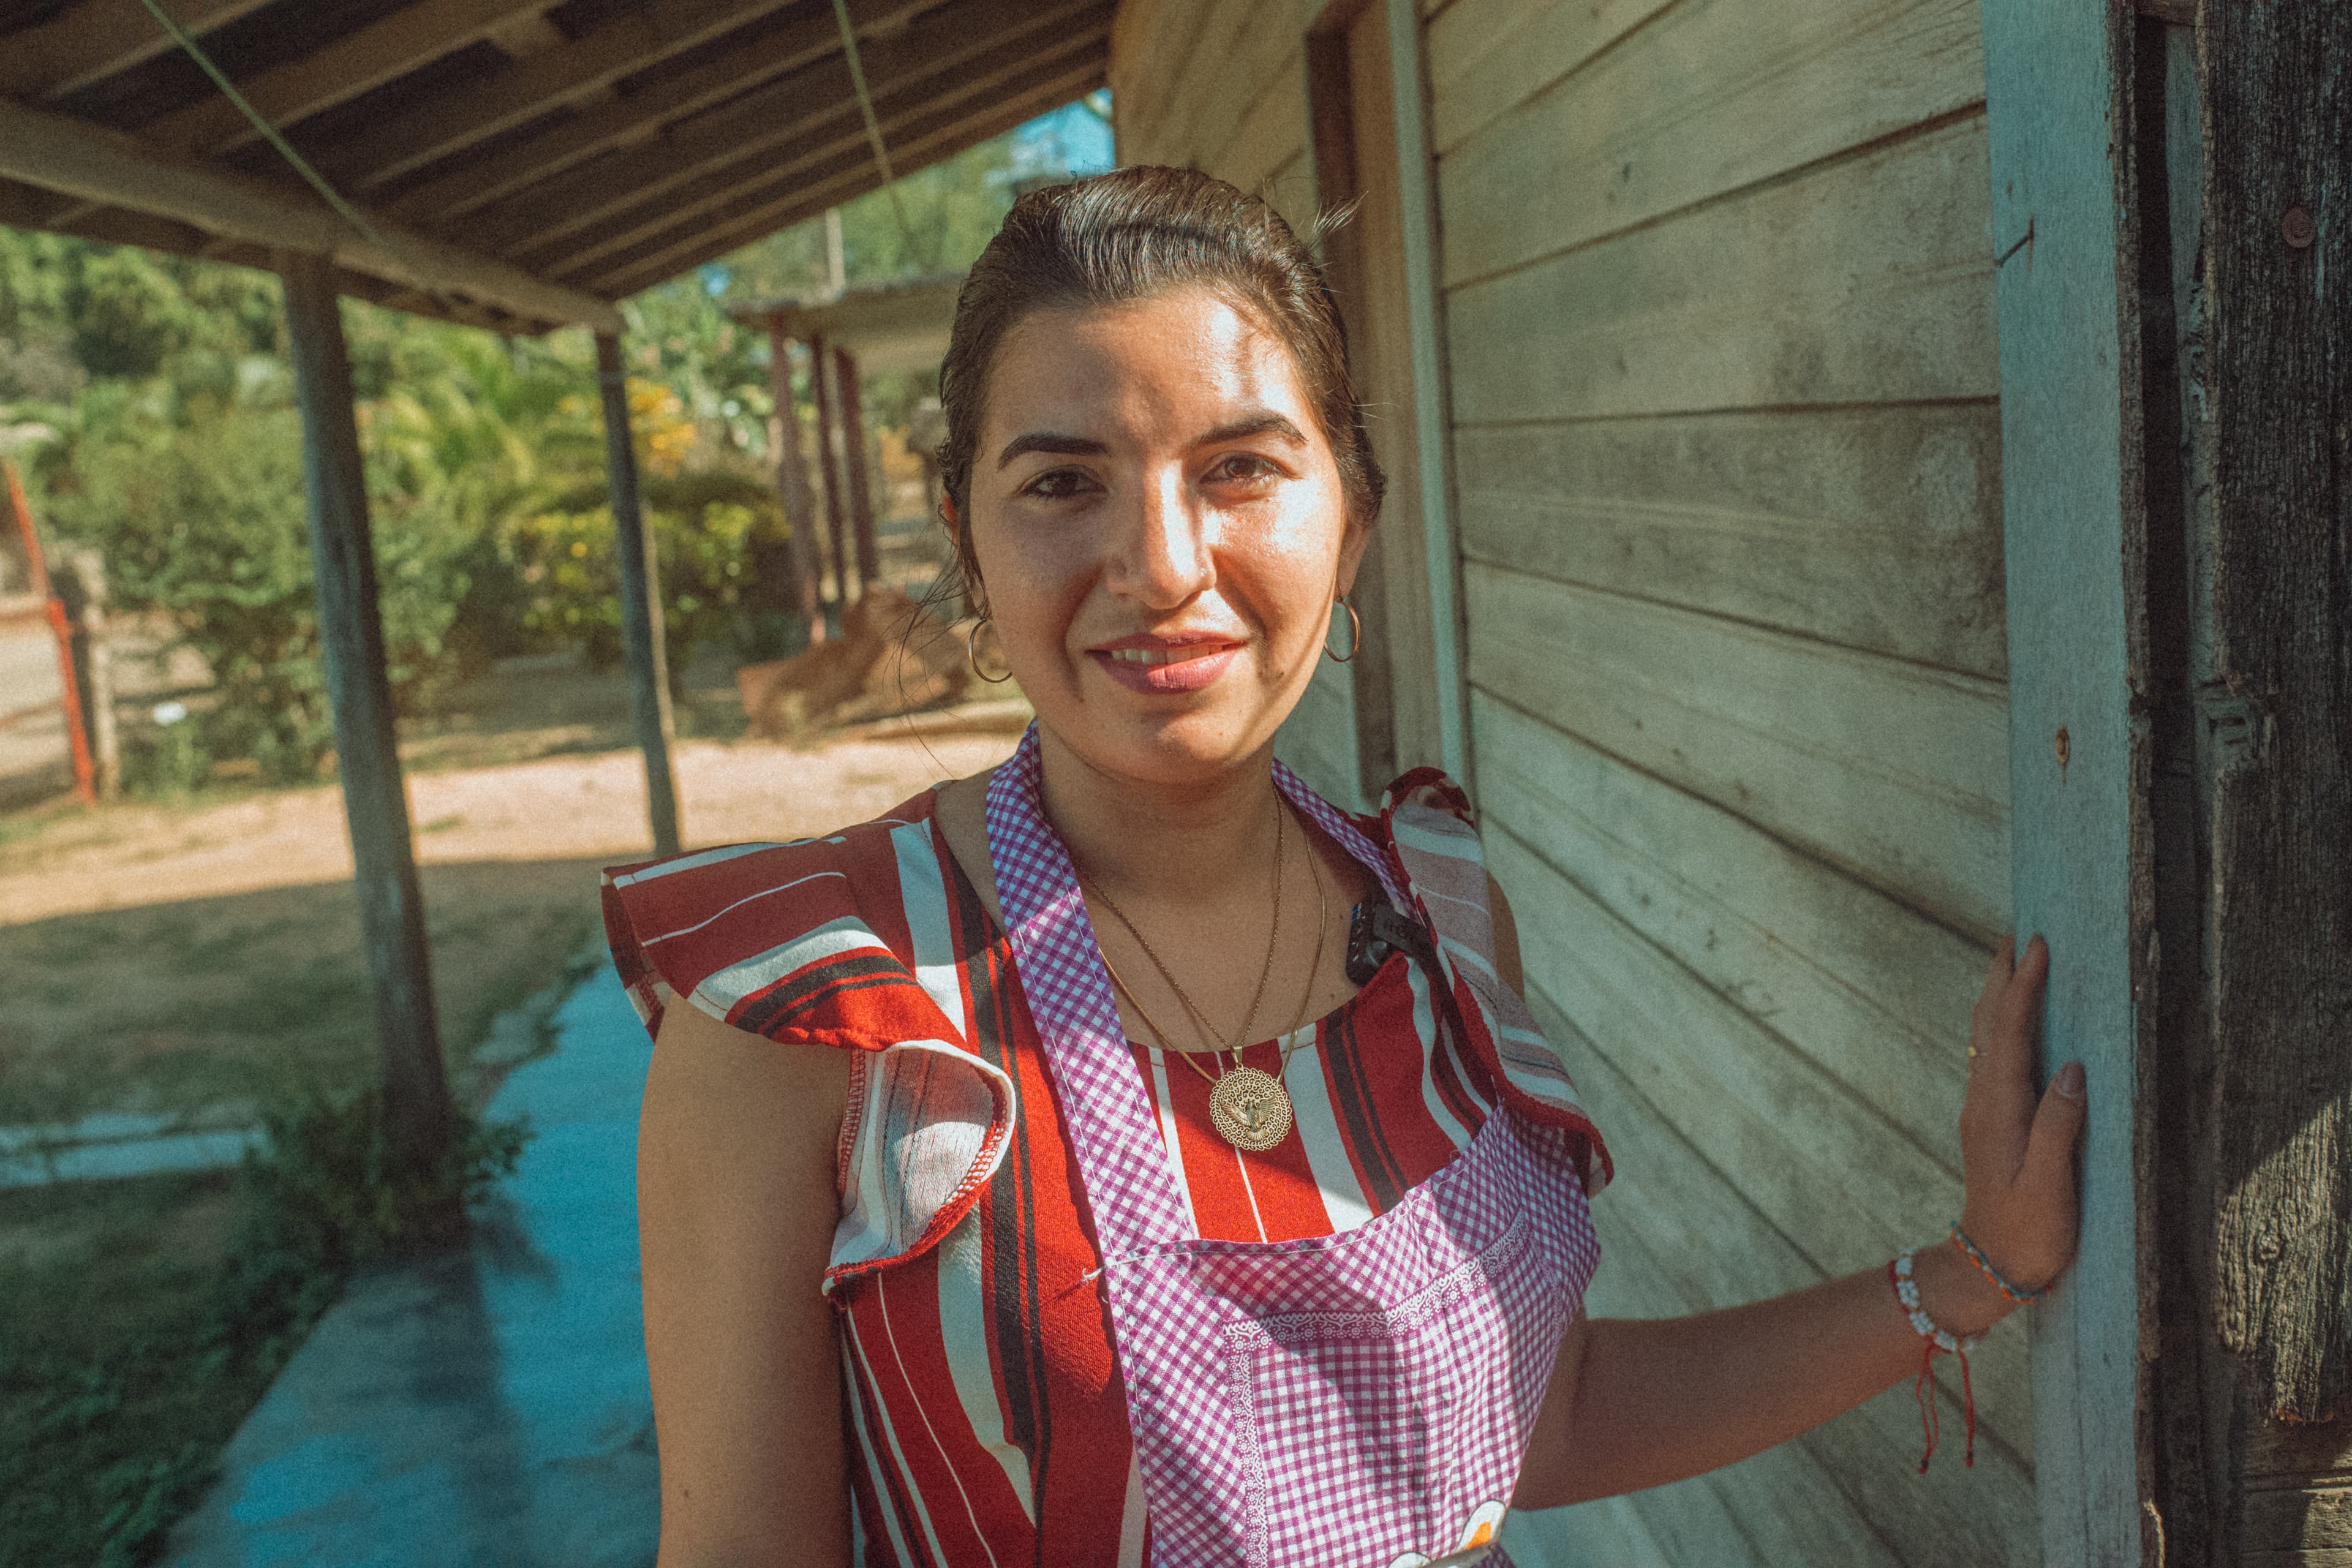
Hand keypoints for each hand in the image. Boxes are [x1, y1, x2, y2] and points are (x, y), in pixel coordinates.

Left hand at [1954, 935, 2084, 1302]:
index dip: (2022, 988)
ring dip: (1998, 999)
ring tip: (2011, 964)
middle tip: (2014, 936)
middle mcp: (1984, 1103)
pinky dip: (2003, 1028)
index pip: (2009, 1034)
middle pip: (1988, 1027)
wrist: (1990, 1267)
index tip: (2036, 946)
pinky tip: (2012, 1025)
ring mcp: (1985, 1112)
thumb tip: (2073, 1069)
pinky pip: (1995, 1060)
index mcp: (1999, 1110)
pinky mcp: (1993, 1123)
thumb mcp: (2051, 1185)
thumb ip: (2059, 1127)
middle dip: (2001, 979)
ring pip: (1988, 1041)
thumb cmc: (2027, 1231)